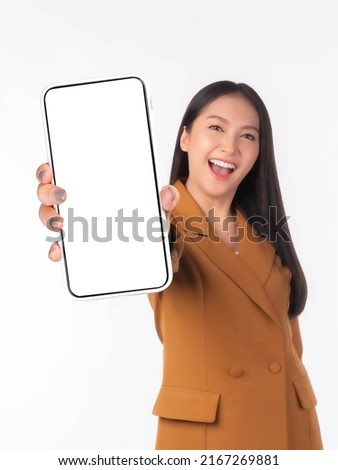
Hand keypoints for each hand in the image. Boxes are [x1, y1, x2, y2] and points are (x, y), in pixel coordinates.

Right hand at [36, 162, 178, 261]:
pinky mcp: (76, 245)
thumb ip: (164, 199)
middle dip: (48, 193)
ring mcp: (73, 223)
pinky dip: (58, 249)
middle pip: (49, 193)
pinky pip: (60, 245)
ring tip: (62, 225)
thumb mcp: (156, 206)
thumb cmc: (145, 217)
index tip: (52, 170)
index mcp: (89, 184)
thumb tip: (168, 194)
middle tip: (62, 196)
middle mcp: (76, 202)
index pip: (61, 171)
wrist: (150, 245)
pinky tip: (61, 252)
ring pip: (50, 217)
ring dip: (50, 219)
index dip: (49, 169)